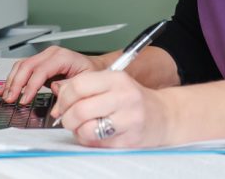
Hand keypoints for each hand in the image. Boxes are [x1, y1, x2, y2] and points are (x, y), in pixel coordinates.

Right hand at [0, 46, 103, 104]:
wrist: (93, 66)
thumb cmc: (91, 72)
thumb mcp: (86, 80)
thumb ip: (70, 86)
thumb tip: (55, 92)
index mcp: (62, 56)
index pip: (40, 70)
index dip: (30, 86)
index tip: (24, 100)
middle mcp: (51, 54)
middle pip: (27, 66)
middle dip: (16, 84)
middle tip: (11, 99)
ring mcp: (43, 57)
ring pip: (21, 66)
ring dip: (11, 81)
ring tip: (7, 96)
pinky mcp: (39, 63)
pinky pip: (21, 68)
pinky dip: (12, 79)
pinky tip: (4, 88)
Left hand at [51, 70, 172, 147]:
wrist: (164, 116)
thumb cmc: (134, 100)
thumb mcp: (114, 84)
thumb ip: (88, 86)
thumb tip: (60, 94)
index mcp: (117, 78)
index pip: (78, 85)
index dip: (64, 98)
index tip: (63, 104)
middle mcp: (124, 96)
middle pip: (79, 109)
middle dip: (67, 118)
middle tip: (69, 119)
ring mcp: (128, 119)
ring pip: (86, 129)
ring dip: (78, 132)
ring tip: (83, 128)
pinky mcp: (129, 140)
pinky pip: (97, 144)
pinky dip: (91, 142)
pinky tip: (97, 136)